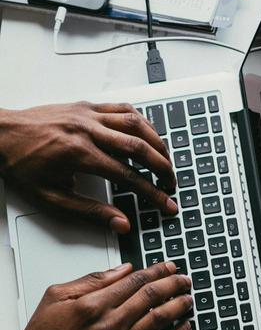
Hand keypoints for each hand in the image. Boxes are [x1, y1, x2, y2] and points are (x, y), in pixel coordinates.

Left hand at [0, 101, 177, 232]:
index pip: (128, 177)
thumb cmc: (20, 164)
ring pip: (136, 123)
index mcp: (79, 155)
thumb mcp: (52, 198)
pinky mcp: (85, 106)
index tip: (166, 204)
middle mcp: (87, 130)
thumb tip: (121, 223)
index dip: (152, 193)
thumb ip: (91, 212)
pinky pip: (122, 108)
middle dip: (163, 168)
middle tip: (172, 184)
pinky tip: (148, 134)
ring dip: (157, 142)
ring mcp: (87, 114)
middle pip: (139, 146)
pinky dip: (141, 121)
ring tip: (167, 161)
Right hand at [11, 261, 191, 329]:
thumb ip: (92, 281)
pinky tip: (185, 329)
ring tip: (189, 299)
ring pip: (160, 322)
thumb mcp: (56, 298)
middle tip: (185, 280)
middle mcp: (111, 326)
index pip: (136, 281)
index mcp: (94, 305)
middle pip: (153, 298)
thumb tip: (122, 270)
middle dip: (174, 285)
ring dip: (179, 307)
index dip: (158, 271)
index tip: (170, 267)